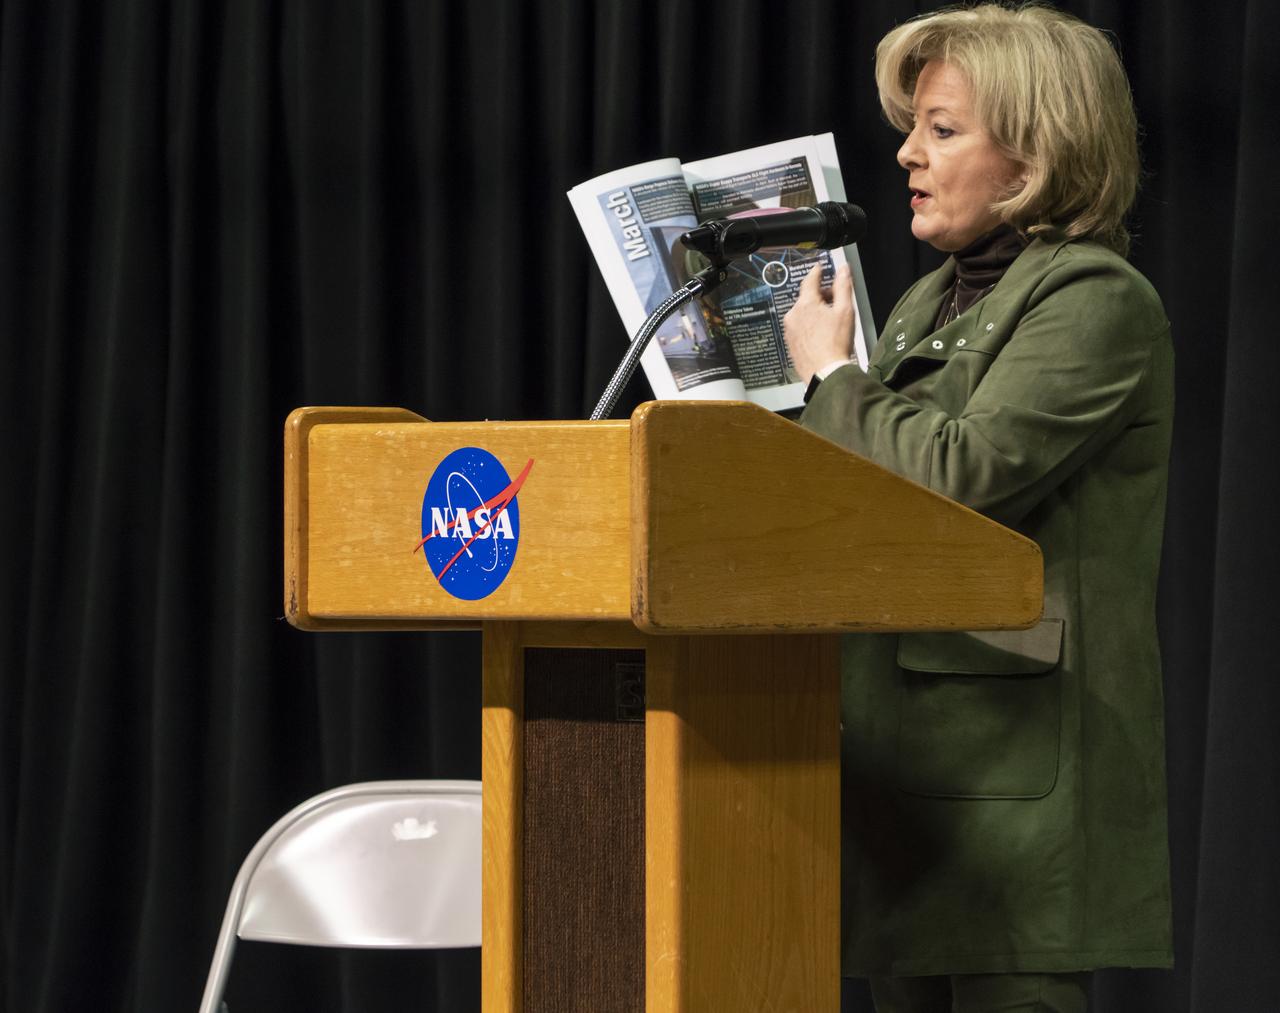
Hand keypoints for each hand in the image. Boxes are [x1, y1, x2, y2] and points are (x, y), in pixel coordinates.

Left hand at [783, 263, 855, 382]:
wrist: (825, 373)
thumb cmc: (836, 343)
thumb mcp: (845, 311)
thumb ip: (843, 287)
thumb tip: (844, 269)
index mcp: (806, 304)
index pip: (810, 281)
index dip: (817, 273)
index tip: (819, 268)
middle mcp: (793, 315)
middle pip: (807, 298)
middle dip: (820, 297)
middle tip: (835, 303)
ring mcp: (790, 330)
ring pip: (803, 314)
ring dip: (814, 313)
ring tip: (830, 323)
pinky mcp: (790, 343)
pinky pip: (800, 328)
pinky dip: (809, 326)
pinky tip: (821, 336)